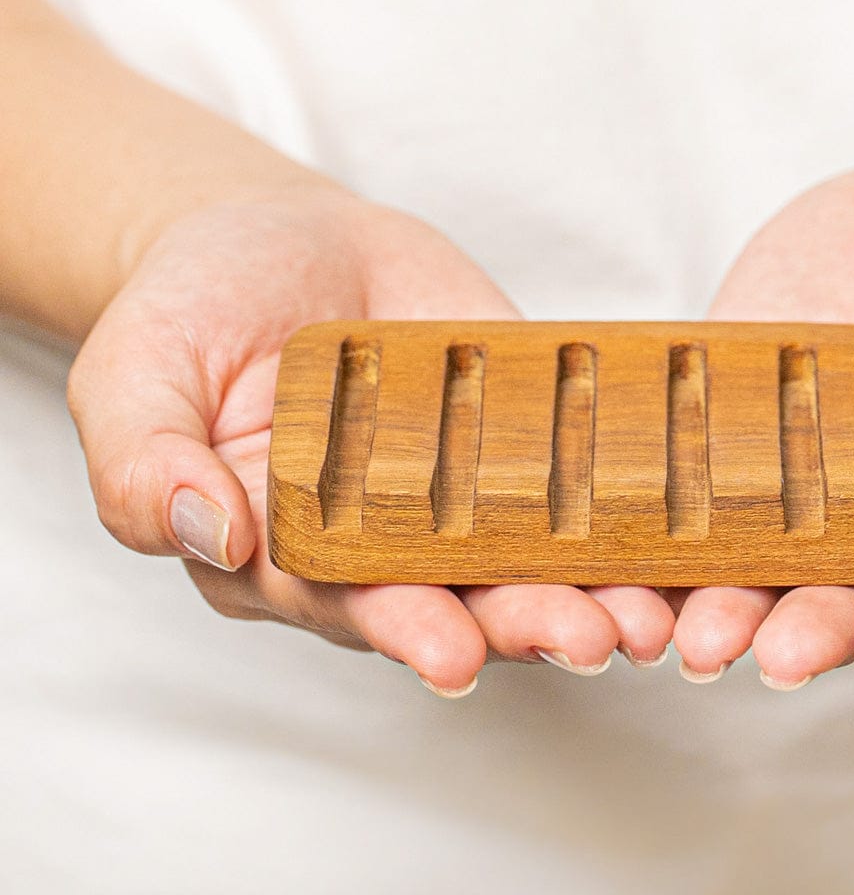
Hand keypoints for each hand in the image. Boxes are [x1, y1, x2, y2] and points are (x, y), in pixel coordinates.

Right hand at [67, 186, 673, 693]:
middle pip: (460, 599)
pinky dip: (625, 512)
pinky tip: (677, 537)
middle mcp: (384, 545)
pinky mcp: (519, 445)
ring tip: (652, 617)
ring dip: (593, 592)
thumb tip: (207, 534)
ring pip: (529, 558)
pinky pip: (575, 480)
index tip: (453, 654)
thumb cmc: (195, 308)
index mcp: (288, 553)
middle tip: (592, 640)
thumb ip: (148, 462)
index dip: (403, 630)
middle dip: (525, 624)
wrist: (285, 240)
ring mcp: (460, 496)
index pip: (349, 606)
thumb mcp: (136, 374)